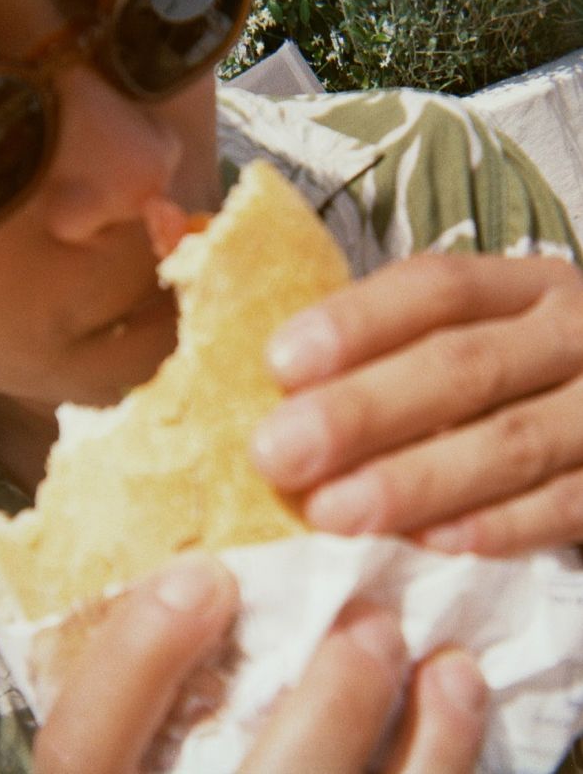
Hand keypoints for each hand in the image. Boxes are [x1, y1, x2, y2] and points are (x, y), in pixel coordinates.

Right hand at [32, 553, 486, 773]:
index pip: (82, 749)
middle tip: (369, 619)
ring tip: (446, 662)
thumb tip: (196, 566)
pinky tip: (461, 696)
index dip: (135, 659)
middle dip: (329, 709)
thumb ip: (145, 682)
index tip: (202, 574)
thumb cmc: (162, 757)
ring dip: (422, 744)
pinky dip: (449, 759)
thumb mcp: (130, 734)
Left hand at [252, 254, 582, 554]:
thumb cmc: (512, 375)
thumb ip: (397, 350)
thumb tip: (286, 394)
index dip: (357, 323)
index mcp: (521, 288)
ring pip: (509, 443)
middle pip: (463, 366)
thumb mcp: (472, 335)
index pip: (436, 288)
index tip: (280, 364)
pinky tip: (430, 543)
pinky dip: (497, 526)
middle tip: (278, 453)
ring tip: (333, 512)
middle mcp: (570, 335)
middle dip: (363, 412)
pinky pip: (564, 506)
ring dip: (414, 481)